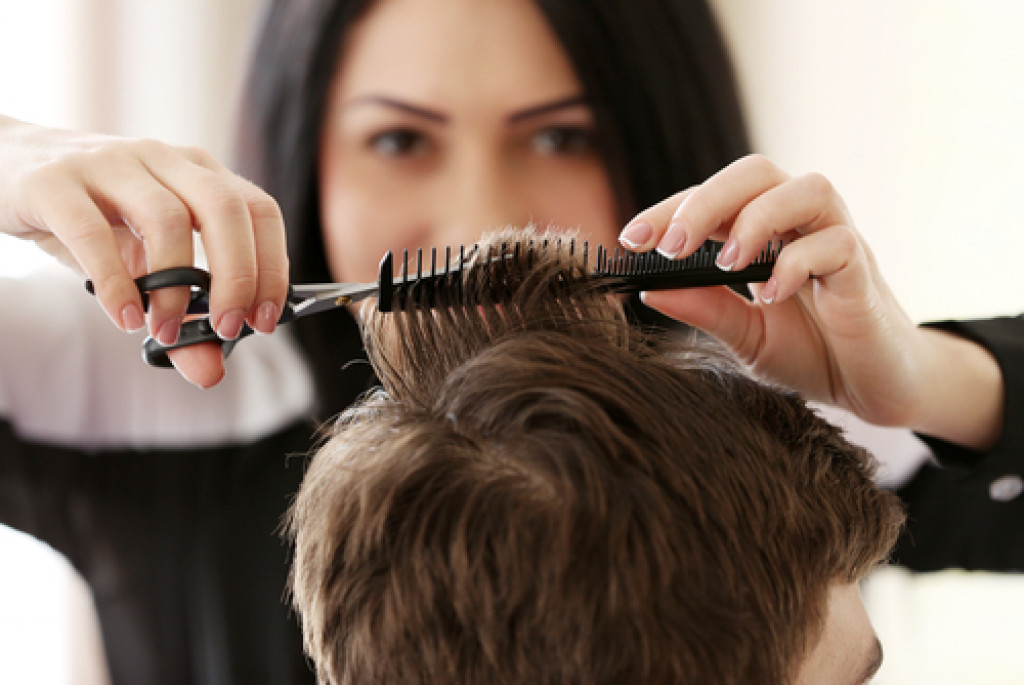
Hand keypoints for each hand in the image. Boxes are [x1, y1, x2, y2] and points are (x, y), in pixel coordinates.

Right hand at [0, 116, 288, 386]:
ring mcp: (109, 163)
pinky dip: (116, 284)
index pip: (260, 210)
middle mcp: (162, 158)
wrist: (1, 166)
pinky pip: (93, 234)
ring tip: (163, 331)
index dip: (273, 267)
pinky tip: (124, 318)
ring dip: (174, 287)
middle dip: (237, 277)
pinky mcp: (54, 181)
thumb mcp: (142, 266)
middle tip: (227, 329)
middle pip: (225, 209)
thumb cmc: (89, 218)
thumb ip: (182, 318)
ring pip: (166, 218)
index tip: (266, 320)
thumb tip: (211, 372)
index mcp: (198, 171)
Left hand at [618, 154, 1002, 448]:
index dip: (669, 211)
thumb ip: (705, 310)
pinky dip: (797, 263)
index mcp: (763, 232)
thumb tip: (647, 293)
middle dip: (706, 201)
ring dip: (758, 218)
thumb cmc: (814, 353)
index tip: (628, 241)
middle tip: (670, 246)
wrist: (875, 389)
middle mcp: (799, 223)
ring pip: (806, 187)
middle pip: (757, 172)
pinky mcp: (864, 270)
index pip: (712, 199)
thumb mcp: (745, 335)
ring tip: (727, 264)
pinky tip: (772, 297)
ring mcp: (836, 240)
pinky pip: (837, 242)